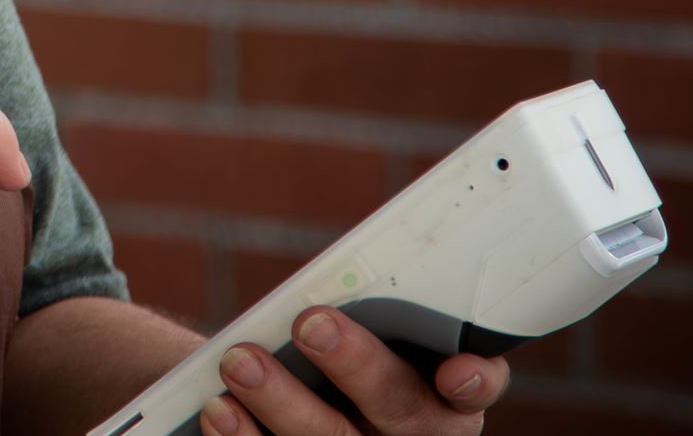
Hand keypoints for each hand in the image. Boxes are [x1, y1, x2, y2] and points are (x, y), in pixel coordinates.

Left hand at [199, 306, 513, 435]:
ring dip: (281, 401)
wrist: (305, 396)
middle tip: (311, 322)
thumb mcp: (372, 332)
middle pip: (395, 407)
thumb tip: (334, 273)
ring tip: (240, 361)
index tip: (455, 368)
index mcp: (443, 395)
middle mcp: (413, 434)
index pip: (473, 386)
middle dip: (355, 364)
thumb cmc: (344, 354)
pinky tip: (220, 409)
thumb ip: (372, 308)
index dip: (473, 380)